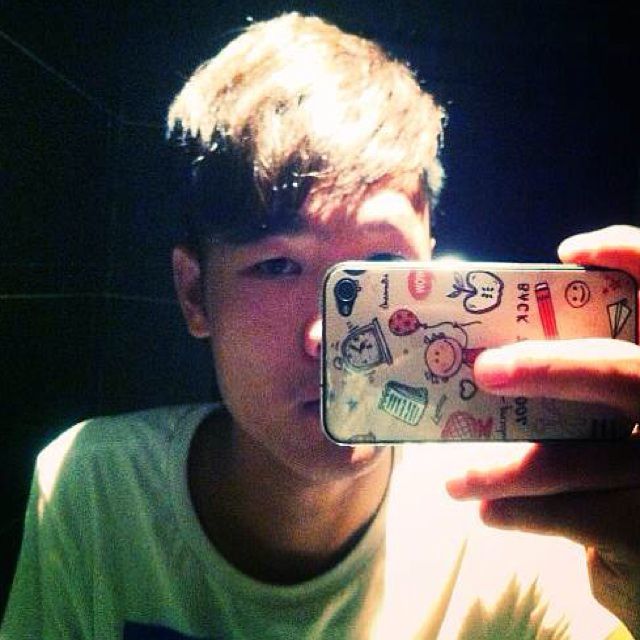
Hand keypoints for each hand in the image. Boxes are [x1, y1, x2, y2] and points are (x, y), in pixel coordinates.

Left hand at [446, 225, 639, 634]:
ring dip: (503, 469)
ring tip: (453, 480)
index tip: (571, 250)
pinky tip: (489, 511)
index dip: (630, 256)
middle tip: (484, 370)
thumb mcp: (629, 391)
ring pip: (575, 462)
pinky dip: (523, 514)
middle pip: (617, 373)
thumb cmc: (634, 440)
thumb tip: (518, 336)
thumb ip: (602, 370)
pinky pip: (572, 518)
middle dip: (548, 368)